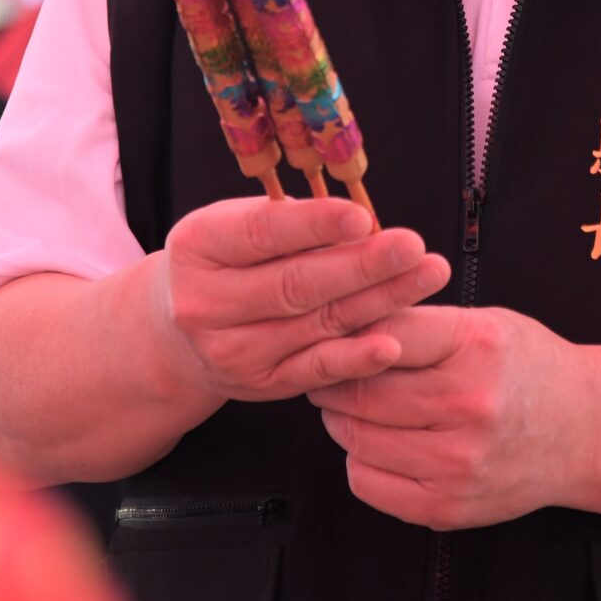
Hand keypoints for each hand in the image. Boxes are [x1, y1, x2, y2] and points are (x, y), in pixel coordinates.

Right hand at [157, 197, 450, 404]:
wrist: (177, 332)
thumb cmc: (222, 262)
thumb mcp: (233, 226)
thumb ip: (286, 221)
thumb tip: (359, 220)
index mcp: (198, 247)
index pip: (261, 233)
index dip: (314, 225)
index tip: (361, 217)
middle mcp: (206, 303)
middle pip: (295, 284)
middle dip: (362, 265)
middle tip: (411, 247)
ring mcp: (232, 350)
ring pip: (316, 324)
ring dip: (378, 301)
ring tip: (424, 277)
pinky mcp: (261, 384)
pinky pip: (317, 370)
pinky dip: (357, 357)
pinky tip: (393, 343)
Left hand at [310, 305, 590, 530]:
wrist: (584, 432)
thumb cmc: (527, 369)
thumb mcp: (483, 322)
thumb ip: (417, 323)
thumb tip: (340, 328)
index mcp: (477, 347)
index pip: (382, 335)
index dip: (347, 335)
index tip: (335, 335)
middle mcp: (470, 407)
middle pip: (360, 392)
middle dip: (334, 379)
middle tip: (331, 372)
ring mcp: (459, 464)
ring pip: (356, 438)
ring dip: (343, 419)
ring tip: (356, 405)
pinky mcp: (448, 507)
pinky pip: (366, 482)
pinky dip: (361, 460)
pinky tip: (381, 442)